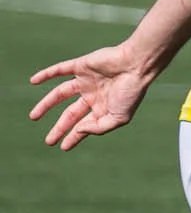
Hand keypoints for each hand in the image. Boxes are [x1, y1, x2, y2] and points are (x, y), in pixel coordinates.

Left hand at [28, 43, 153, 150]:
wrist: (136, 65)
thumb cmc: (131, 92)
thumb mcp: (119, 117)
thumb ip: (98, 127)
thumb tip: (77, 130)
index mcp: (103, 108)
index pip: (84, 125)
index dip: (74, 137)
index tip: (62, 147)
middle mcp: (93, 95)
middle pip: (70, 114)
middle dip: (60, 128)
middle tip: (48, 142)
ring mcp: (85, 80)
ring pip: (59, 94)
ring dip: (45, 105)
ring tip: (33, 117)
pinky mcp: (81, 66)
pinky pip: (60, 70)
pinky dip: (46, 74)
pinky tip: (33, 81)